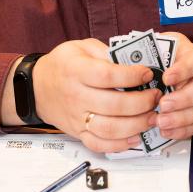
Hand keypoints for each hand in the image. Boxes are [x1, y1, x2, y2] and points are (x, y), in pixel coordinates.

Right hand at [32, 38, 161, 152]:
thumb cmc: (63, 64)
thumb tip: (134, 61)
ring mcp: (76, 118)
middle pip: (113, 105)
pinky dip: (119, 145)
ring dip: (136, 125)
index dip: (131, 76)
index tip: (147, 73)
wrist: (37, 87)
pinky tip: (136, 136)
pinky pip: (99, 144)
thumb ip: (106, 52)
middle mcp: (76, 96)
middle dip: (141, 102)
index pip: (107, 76)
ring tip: (151, 117)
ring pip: (109, 128)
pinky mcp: (77, 133)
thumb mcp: (81, 47)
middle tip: (155, 96)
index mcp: (76, 71)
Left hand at [152, 33, 192, 140]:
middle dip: (185, 98)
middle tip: (163, 105)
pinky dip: (183, 130)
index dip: (184, 70)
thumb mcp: (147, 53)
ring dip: (183, 117)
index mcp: (189, 53)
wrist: (151, 72)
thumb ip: (145, 60)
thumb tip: (133, 71)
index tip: (166, 79)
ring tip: (161, 122)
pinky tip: (166, 131)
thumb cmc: (149, 60)